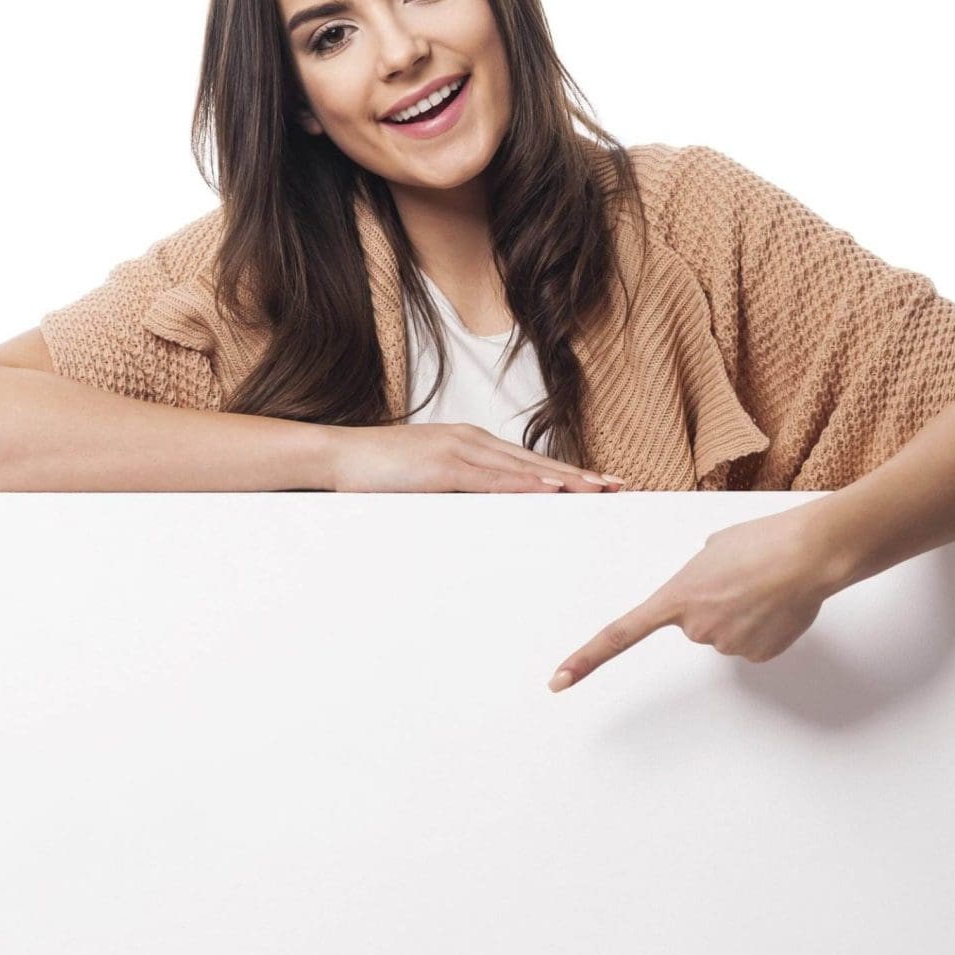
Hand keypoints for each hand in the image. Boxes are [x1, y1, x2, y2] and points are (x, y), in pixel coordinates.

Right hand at [330, 421, 625, 495]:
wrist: (337, 454)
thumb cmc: (378, 472)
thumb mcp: (427, 482)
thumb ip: (458, 492)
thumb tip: (485, 513)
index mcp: (471, 445)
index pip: (529, 462)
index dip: (567, 473)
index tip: (600, 483)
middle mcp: (472, 441)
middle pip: (537, 462)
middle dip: (579, 476)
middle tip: (618, 487)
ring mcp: (459, 451)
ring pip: (523, 469)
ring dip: (563, 480)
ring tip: (597, 491)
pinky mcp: (442, 466)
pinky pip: (492, 478)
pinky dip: (524, 484)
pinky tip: (549, 490)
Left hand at [547, 506, 834, 691]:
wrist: (808, 555)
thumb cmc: (762, 541)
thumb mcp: (714, 547)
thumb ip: (700, 572)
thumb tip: (710, 586)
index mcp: (675, 597)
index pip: (619, 634)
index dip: (586, 660)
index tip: (558, 682)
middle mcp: (695, 628)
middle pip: (696, 624)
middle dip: (715, 605)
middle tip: (741, 579)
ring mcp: (726, 645)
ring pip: (726, 634)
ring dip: (742, 614)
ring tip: (764, 588)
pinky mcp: (757, 656)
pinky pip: (751, 643)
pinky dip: (763, 627)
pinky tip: (777, 606)